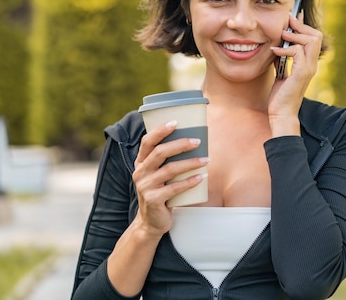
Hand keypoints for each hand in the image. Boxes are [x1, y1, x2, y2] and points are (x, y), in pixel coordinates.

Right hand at [131, 120, 206, 235]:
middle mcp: (140, 173)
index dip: (160, 130)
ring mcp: (145, 187)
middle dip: (180, 144)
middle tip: (198, 141)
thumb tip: (194, 142)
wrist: (151, 222)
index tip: (176, 122)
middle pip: (160, 153)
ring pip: (169, 169)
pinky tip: (201, 177)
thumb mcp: (158, 175)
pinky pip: (174, 188)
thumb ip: (167, 161)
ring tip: (206, 159)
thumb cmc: (160, 193)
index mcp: (140, 163)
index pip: (147, 142)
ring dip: (190, 163)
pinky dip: (189, 182)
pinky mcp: (153, 200)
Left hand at [269, 11, 322, 134]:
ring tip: (281, 37)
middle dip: (301, 26)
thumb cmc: (280, 95)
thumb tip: (277, 45)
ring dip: (294, 35)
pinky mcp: (301, 73)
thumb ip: (282, 58)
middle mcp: (312, 64)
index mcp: (308, 63)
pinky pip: (298, 51)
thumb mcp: (280, 71)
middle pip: (316, 35)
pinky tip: (275, 52)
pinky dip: (285, 48)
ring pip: (311, 40)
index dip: (304, 25)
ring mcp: (308, 68)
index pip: (314, 38)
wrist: (281, 113)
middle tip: (287, 23)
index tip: (293, 16)